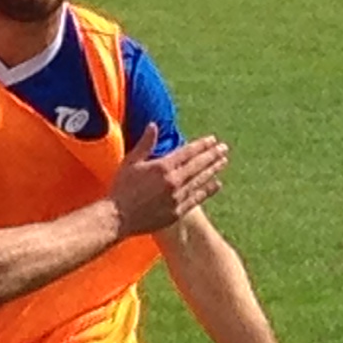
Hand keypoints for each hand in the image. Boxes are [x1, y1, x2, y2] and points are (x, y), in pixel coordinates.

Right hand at [108, 134, 226, 237]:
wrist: (118, 217)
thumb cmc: (121, 188)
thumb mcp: (130, 162)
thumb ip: (145, 144)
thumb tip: (153, 125)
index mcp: (162, 167)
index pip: (188, 152)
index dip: (202, 145)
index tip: (213, 140)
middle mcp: (173, 181)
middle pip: (198, 165)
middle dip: (212, 155)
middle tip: (224, 148)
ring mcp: (177, 198)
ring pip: (200, 181)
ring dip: (213, 170)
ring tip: (223, 162)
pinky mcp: (177, 212)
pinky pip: (196, 198)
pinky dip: (207, 190)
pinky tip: (217, 184)